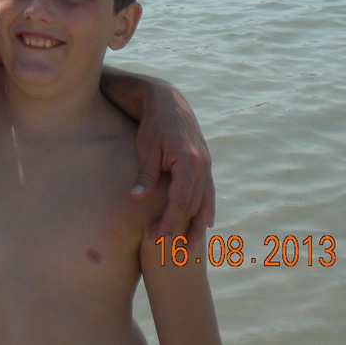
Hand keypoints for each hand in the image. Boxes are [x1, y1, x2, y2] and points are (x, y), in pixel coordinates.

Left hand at [131, 82, 214, 244]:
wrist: (166, 100)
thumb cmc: (153, 123)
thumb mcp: (146, 147)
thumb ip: (146, 174)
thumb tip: (138, 197)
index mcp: (190, 162)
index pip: (179, 201)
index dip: (169, 221)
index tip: (156, 236)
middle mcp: (203, 165)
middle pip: (193, 205)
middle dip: (180, 227)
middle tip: (167, 246)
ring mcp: (206, 164)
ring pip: (204, 201)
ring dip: (198, 223)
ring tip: (191, 246)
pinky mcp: (204, 162)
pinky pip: (207, 191)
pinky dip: (206, 208)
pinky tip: (205, 222)